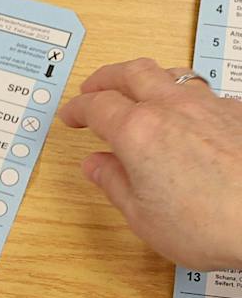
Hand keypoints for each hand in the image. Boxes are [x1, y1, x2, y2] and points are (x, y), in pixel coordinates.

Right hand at [60, 57, 241, 268]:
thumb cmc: (210, 224)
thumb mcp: (142, 215)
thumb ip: (115, 183)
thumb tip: (97, 165)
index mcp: (139, 132)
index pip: (96, 105)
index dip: (77, 108)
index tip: (71, 115)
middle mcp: (174, 109)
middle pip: (133, 72)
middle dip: (107, 77)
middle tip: (93, 88)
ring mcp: (210, 106)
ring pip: (171, 74)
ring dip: (147, 79)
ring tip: (138, 93)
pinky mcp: (237, 113)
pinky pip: (204, 93)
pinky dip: (184, 99)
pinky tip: (185, 118)